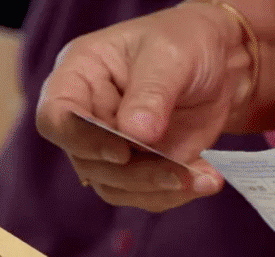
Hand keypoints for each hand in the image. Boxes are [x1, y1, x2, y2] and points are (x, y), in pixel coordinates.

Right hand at [35, 2, 271, 210]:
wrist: (218, 63)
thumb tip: (136, 133)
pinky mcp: (140, 168)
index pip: (56, 118)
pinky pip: (147, 195)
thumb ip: (151, 92)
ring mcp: (111, 147)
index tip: (122, 152)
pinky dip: (178, 193)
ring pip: (116, 187)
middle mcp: (87, 116)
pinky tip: (208, 180)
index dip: (82, 140)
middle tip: (180, 172)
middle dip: (135, 175)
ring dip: (159, 190)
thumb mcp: (170, 55)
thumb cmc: (184, 43)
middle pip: (88, 162)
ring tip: (204, 179)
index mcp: (79, 76)